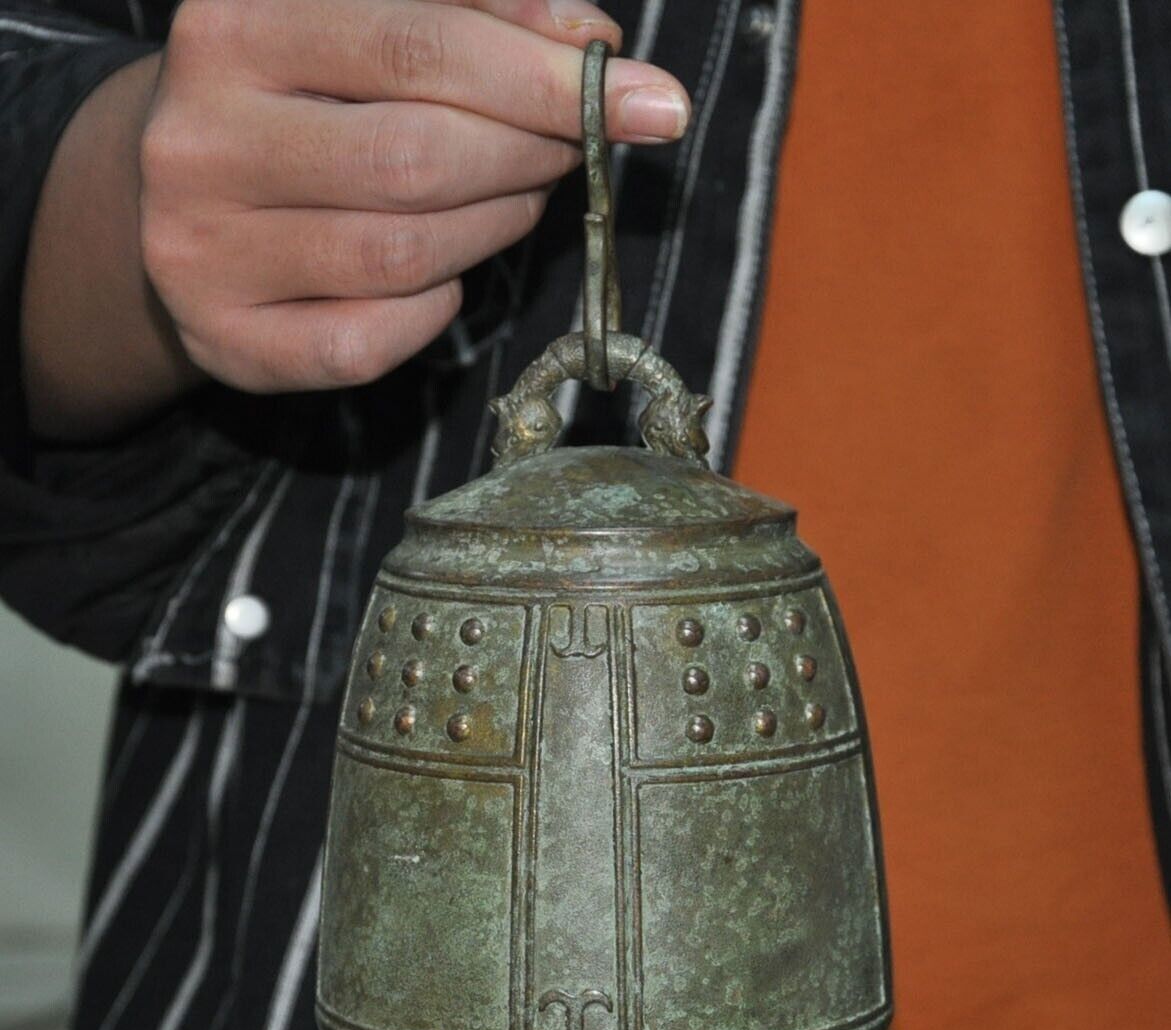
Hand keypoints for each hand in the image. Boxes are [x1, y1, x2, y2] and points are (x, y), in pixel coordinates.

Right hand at [138, 0, 689, 391]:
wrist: (173, 197)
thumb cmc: (298, 103)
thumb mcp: (362, 29)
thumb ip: (472, 15)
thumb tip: (592, 43)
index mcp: (233, 27)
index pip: (419, 43)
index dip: (547, 75)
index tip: (650, 101)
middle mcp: (201, 142)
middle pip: (416, 157)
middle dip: (528, 155)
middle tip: (571, 150)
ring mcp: (204, 253)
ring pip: (403, 256)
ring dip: (494, 228)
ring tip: (516, 198)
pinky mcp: (228, 342)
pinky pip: (370, 343)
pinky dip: (433, 312)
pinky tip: (442, 276)